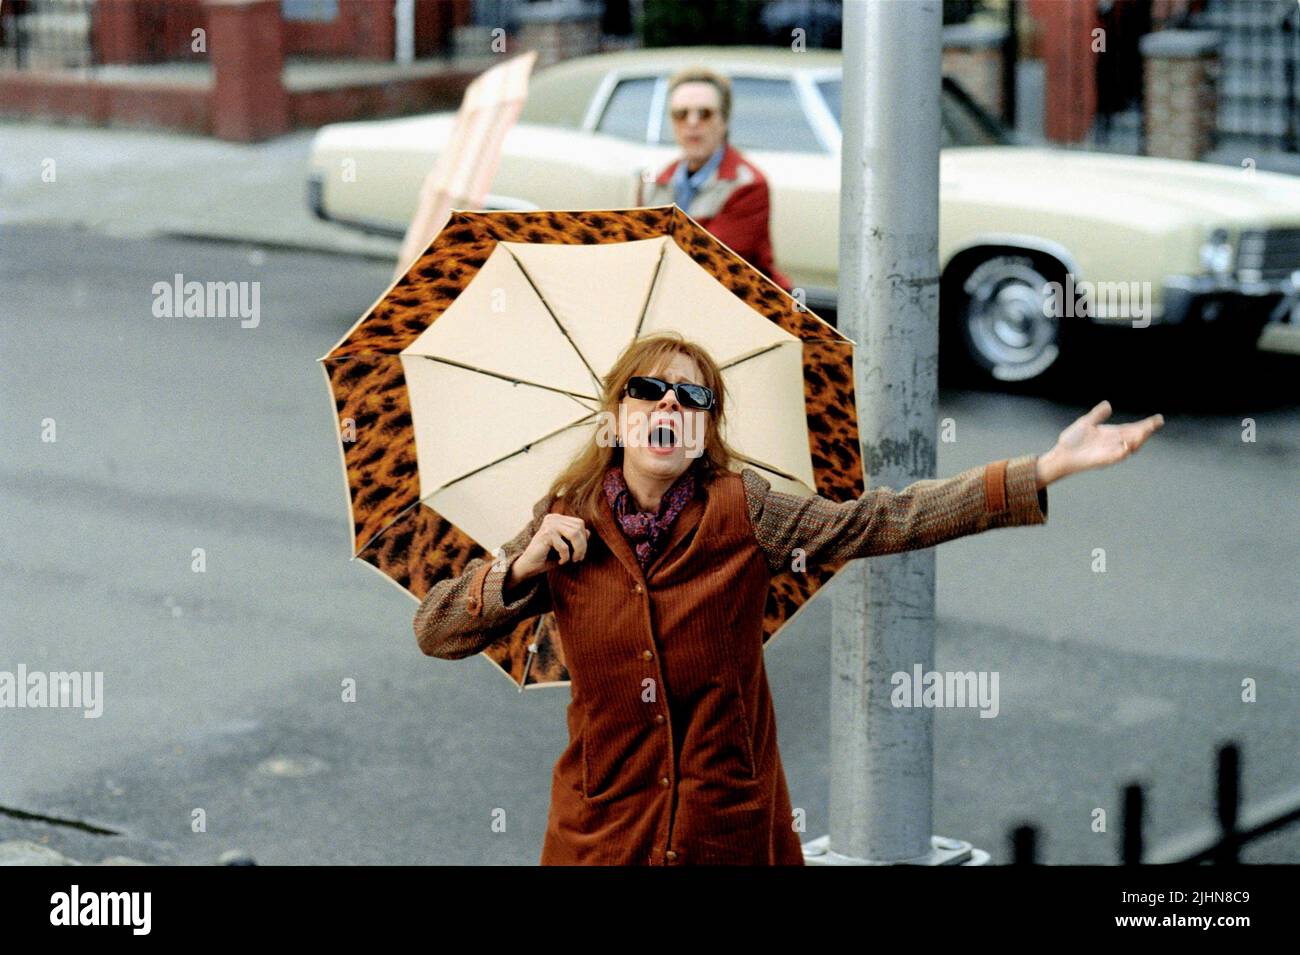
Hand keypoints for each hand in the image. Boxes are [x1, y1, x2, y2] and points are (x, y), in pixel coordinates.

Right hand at [508, 513, 590, 585]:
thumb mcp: (566, 547)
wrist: (529, 566)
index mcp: (557, 518)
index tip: (580, 553)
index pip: (579, 523)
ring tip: (573, 560)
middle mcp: (553, 518)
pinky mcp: (546, 534)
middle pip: (578, 528)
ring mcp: (549, 525)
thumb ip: (576, 538)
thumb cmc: (548, 556)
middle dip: (582, 545)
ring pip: (574, 534)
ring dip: (577, 550)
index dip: (583, 539)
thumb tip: (589, 532)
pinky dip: (565, 557)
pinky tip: (560, 562)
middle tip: (578, 558)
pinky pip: (564, 546)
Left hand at [1037, 400, 1163, 487]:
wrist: (1061, 454)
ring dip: (1138, 440)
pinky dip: (1123, 451)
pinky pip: (1117, 456)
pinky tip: (1128, 445)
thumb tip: (1108, 404)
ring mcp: (1110, 452)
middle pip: (1135, 436)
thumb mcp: (1086, 423)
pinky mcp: (1103, 460)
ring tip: (1145, 431)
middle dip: (1146, 430)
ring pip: (1129, 446)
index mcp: (1112, 433)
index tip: (1158, 419)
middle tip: (1156, 423)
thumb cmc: (1072, 440)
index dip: (1145, 424)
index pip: (1132, 428)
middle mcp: (1114, 443)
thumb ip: (1098, 414)